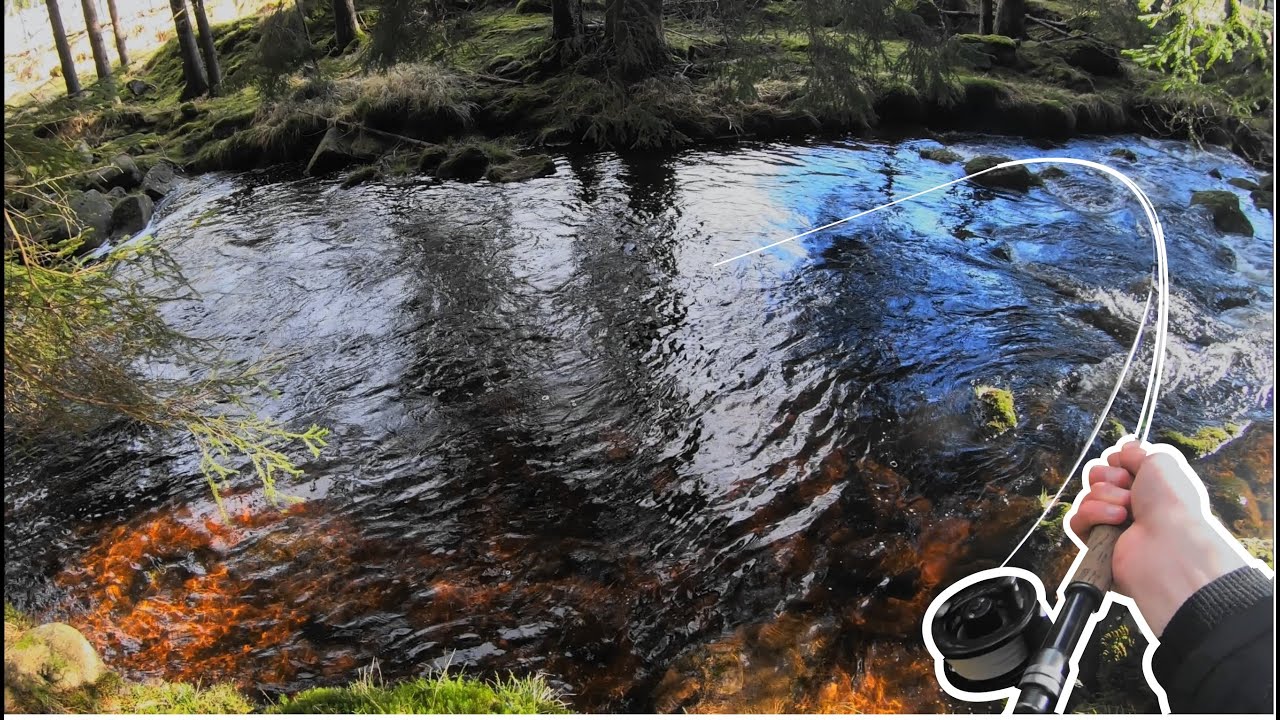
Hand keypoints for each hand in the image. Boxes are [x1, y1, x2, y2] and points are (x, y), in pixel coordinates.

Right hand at [1069, 441, 1246, 635]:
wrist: (1167, 544)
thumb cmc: (1170, 504)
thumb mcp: (1159, 463)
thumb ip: (1135, 452)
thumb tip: (1124, 448)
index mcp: (1146, 488)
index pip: (1114, 466)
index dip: (1118, 464)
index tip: (1131, 470)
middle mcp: (1129, 505)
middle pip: (1096, 478)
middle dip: (1109, 479)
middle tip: (1129, 492)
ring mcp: (1111, 525)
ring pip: (1086, 497)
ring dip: (1105, 498)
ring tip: (1125, 512)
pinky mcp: (1096, 544)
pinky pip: (1076, 520)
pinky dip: (1093, 516)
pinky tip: (1114, 521)